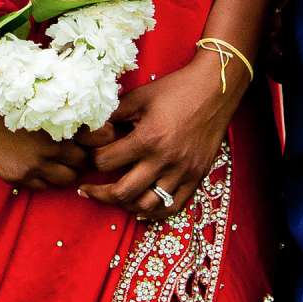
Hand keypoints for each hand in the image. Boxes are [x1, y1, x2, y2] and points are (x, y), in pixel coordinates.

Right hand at [0, 82, 90, 190]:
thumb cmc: (6, 97)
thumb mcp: (41, 100)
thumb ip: (65, 112)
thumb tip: (92, 120)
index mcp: (60, 122)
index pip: (99, 138)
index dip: (101, 138)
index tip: (97, 137)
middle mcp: (51, 146)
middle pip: (83, 162)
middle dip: (82, 157)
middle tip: (75, 151)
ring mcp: (33, 164)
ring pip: (67, 179)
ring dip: (66, 172)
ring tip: (58, 162)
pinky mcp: (16, 177)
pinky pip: (42, 188)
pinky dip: (44, 181)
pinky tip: (37, 168)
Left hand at [76, 56, 238, 219]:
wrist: (214, 89)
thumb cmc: (175, 89)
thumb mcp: (139, 97)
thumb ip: (113, 115)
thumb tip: (90, 130)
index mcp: (147, 138)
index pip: (106, 162)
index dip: (92, 159)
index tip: (88, 156)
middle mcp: (165, 160)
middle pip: (122, 192)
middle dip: (99, 193)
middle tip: (87, 190)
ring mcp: (183, 172)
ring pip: (147, 206)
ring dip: (126, 204)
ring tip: (115, 196)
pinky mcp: (196, 177)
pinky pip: (173, 206)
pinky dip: (154, 212)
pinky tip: (141, 206)